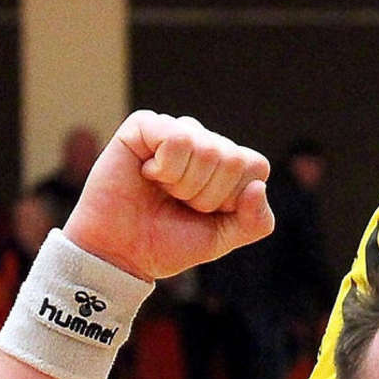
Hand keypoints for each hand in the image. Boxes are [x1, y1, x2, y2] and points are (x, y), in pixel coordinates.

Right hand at [62, 111, 273, 282]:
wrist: (120, 253)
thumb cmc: (170, 242)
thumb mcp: (223, 239)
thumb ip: (255, 221)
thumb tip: (258, 187)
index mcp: (230, 163)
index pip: (256, 167)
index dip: (231, 199)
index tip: (204, 212)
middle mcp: (206, 141)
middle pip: (232, 159)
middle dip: (206, 195)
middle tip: (179, 203)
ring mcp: (176, 130)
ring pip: (206, 149)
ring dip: (184, 184)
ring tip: (163, 190)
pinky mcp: (144, 126)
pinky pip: (177, 137)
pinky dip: (166, 167)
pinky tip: (148, 173)